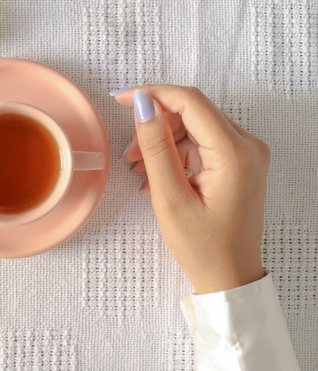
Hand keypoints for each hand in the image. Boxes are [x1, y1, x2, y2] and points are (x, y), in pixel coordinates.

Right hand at [112, 85, 269, 293]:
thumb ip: (156, 147)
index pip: (191, 102)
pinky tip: (156, 176)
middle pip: (192, 112)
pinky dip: (175, 154)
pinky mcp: (239, 162)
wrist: (229, 276)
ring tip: (139, 170)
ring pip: (194, 127)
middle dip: (155, 124)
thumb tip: (143, 105)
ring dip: (163, 141)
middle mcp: (248, 146)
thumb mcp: (170, 198)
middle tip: (128, 153)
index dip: (153, 94)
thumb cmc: (203, 247)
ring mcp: (246, 154)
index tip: (122, 100)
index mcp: (235, 153)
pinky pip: (201, 143)